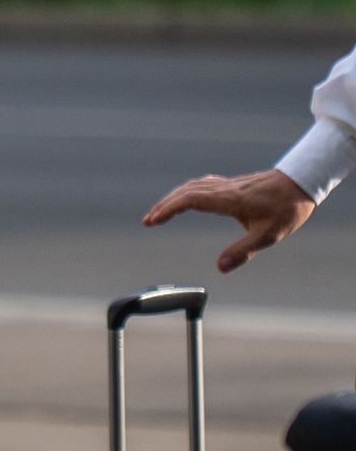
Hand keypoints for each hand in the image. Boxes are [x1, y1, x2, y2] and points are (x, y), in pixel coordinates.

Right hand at [142, 168, 316, 272]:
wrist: (301, 183)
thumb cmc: (286, 209)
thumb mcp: (267, 235)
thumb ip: (242, 251)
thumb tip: (220, 267)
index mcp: (227, 200)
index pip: (188, 200)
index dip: (168, 209)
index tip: (152, 220)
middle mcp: (222, 189)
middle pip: (183, 192)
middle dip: (163, 206)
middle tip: (148, 220)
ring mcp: (226, 185)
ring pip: (190, 187)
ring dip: (172, 198)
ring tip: (161, 211)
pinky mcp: (231, 184)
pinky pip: (200, 185)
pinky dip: (186, 192)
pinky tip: (187, 197)